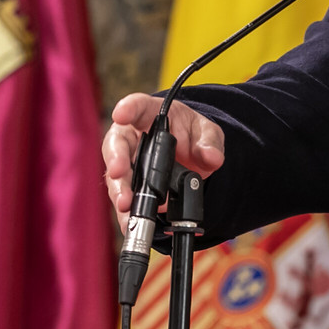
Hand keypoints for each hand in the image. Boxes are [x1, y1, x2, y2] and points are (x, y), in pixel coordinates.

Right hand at [102, 94, 225, 225]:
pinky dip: (127, 212)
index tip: (121, 113)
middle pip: (117, 145)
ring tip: (125, 206)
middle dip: (116, 160)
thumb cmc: (191, 133)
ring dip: (119, 192)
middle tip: (118, 173)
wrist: (190, 153)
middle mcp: (133, 137)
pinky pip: (124, 197)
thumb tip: (212, 157)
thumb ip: (210, 141)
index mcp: (151, 115)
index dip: (128, 108)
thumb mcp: (207, 132)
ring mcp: (128, 162)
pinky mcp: (130, 185)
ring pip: (116, 176)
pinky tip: (129, 222)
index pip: (138, 106)